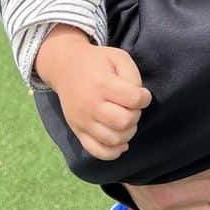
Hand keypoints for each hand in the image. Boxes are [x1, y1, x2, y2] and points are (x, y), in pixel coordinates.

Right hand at [35, 26, 150, 160]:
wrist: (65, 68)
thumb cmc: (97, 62)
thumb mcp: (118, 57)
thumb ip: (133, 76)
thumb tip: (139, 99)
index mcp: (102, 85)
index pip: (134, 100)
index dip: (144, 98)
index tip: (142, 95)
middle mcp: (91, 106)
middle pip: (125, 122)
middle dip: (135, 115)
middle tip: (131, 107)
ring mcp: (83, 121)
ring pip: (113, 139)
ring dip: (127, 132)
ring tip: (125, 120)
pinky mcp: (78, 132)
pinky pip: (97, 151)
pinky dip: (113, 152)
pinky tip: (121, 142)